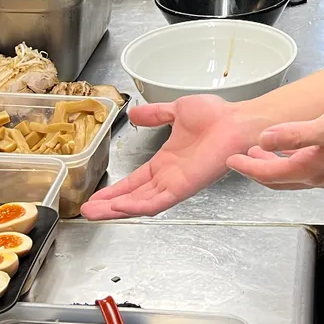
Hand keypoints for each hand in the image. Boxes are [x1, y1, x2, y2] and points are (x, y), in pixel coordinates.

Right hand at [81, 95, 269, 218]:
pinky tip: (120, 207)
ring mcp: (176, 184)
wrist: (236, 120)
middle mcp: (169, 177)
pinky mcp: (184, 187)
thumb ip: (155, 115)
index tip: (96, 196)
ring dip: (117, 209)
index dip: (115, 189)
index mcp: (166, 162)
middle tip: (88, 211)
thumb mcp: (176, 111)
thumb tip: (135, 113)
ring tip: (95, 213)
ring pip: (141, 204)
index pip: (135, 181)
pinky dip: (138, 206)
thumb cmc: (216, 116)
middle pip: (133, 197)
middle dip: (110, 205)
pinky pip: (157, 202)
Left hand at [228, 93, 323, 189]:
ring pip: (293, 175)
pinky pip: (308, 167)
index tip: (231, 160)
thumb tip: (264, 139)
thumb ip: (294, 134)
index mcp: (313, 169)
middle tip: (240, 158)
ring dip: (274, 166)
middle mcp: (320, 176)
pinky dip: (292, 160)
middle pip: (279, 180)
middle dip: (257, 170)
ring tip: (261, 152)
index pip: (269, 174)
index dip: (247, 168)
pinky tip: (294, 147)